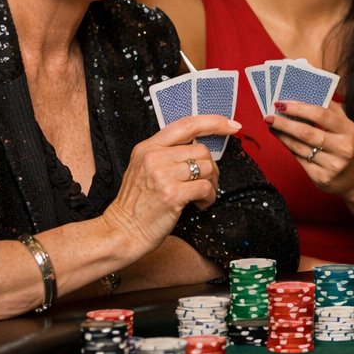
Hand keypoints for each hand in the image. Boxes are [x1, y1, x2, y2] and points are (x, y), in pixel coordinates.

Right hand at [102, 114, 234, 254]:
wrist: (122, 231)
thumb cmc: (136, 204)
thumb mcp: (143, 169)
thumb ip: (166, 154)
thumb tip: (199, 148)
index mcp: (147, 147)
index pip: (186, 125)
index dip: (213, 122)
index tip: (231, 125)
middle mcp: (153, 157)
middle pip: (201, 150)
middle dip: (210, 168)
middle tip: (204, 183)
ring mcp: (162, 175)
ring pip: (206, 168)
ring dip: (210, 184)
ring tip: (200, 195)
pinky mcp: (172, 194)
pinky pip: (206, 187)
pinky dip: (209, 197)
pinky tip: (199, 204)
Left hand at [266, 100, 353, 200]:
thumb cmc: (346, 145)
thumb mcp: (346, 127)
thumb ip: (330, 111)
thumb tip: (306, 95)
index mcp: (349, 130)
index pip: (321, 114)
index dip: (299, 107)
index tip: (282, 103)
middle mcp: (342, 148)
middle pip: (306, 132)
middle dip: (284, 122)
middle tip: (269, 116)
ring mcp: (332, 165)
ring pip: (299, 147)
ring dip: (282, 135)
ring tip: (272, 126)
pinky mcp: (322, 178)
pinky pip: (299, 159)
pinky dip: (289, 147)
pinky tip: (283, 139)